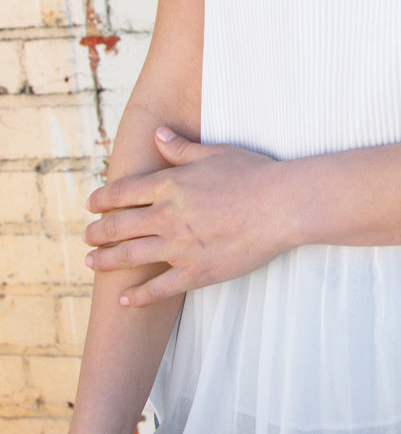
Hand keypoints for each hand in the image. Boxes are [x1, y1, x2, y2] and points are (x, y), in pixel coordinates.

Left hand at [84, 128, 287, 305]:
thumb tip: (158, 133)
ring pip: (130, 257)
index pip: (123, 193)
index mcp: (170, 185)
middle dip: (98, 232)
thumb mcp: (214, 153)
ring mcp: (179, 247)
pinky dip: (138, 296)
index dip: (102, 199)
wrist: (282, 206)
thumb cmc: (253, 175)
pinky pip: (158, 289)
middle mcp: (168, 216)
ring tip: (92, 263)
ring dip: (106, 261)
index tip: (91, 205)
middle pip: (119, 226)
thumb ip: (180, 148)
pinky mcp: (196, 272)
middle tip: (87, 237)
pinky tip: (125, 299)